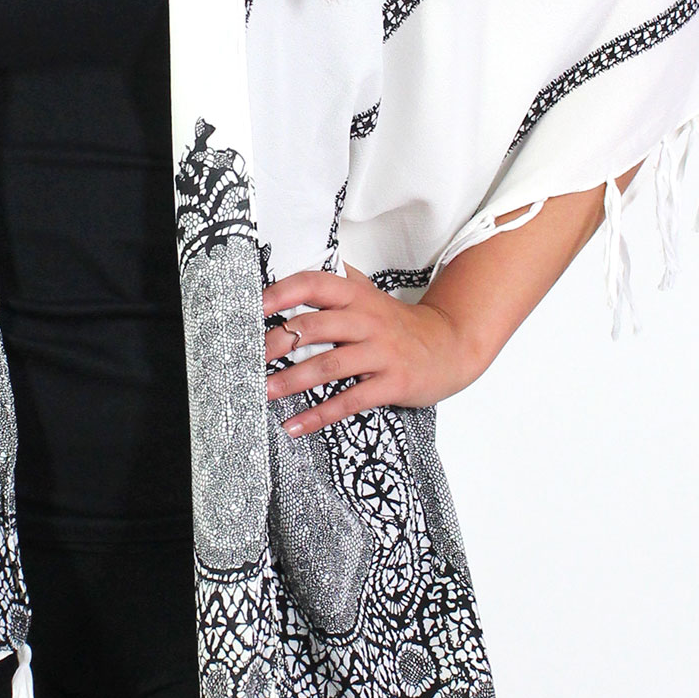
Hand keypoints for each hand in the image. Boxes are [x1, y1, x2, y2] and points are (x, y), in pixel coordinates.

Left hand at [261, 263, 479, 437]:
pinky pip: (350, 401)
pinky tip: (295, 426)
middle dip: (276, 342)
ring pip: (328, 365)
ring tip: (262, 392)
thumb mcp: (369, 296)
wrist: (452, 345)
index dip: (282, 292)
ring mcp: (381, 352)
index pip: (314, 283)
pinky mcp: (393, 383)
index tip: (252, 306)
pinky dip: (320, 415)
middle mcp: (367, 320)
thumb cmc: (398, 324)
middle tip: (246, 358)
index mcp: (357, 296)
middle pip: (315, 326)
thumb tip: (289, 272)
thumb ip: (336, 283)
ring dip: (290, 380)